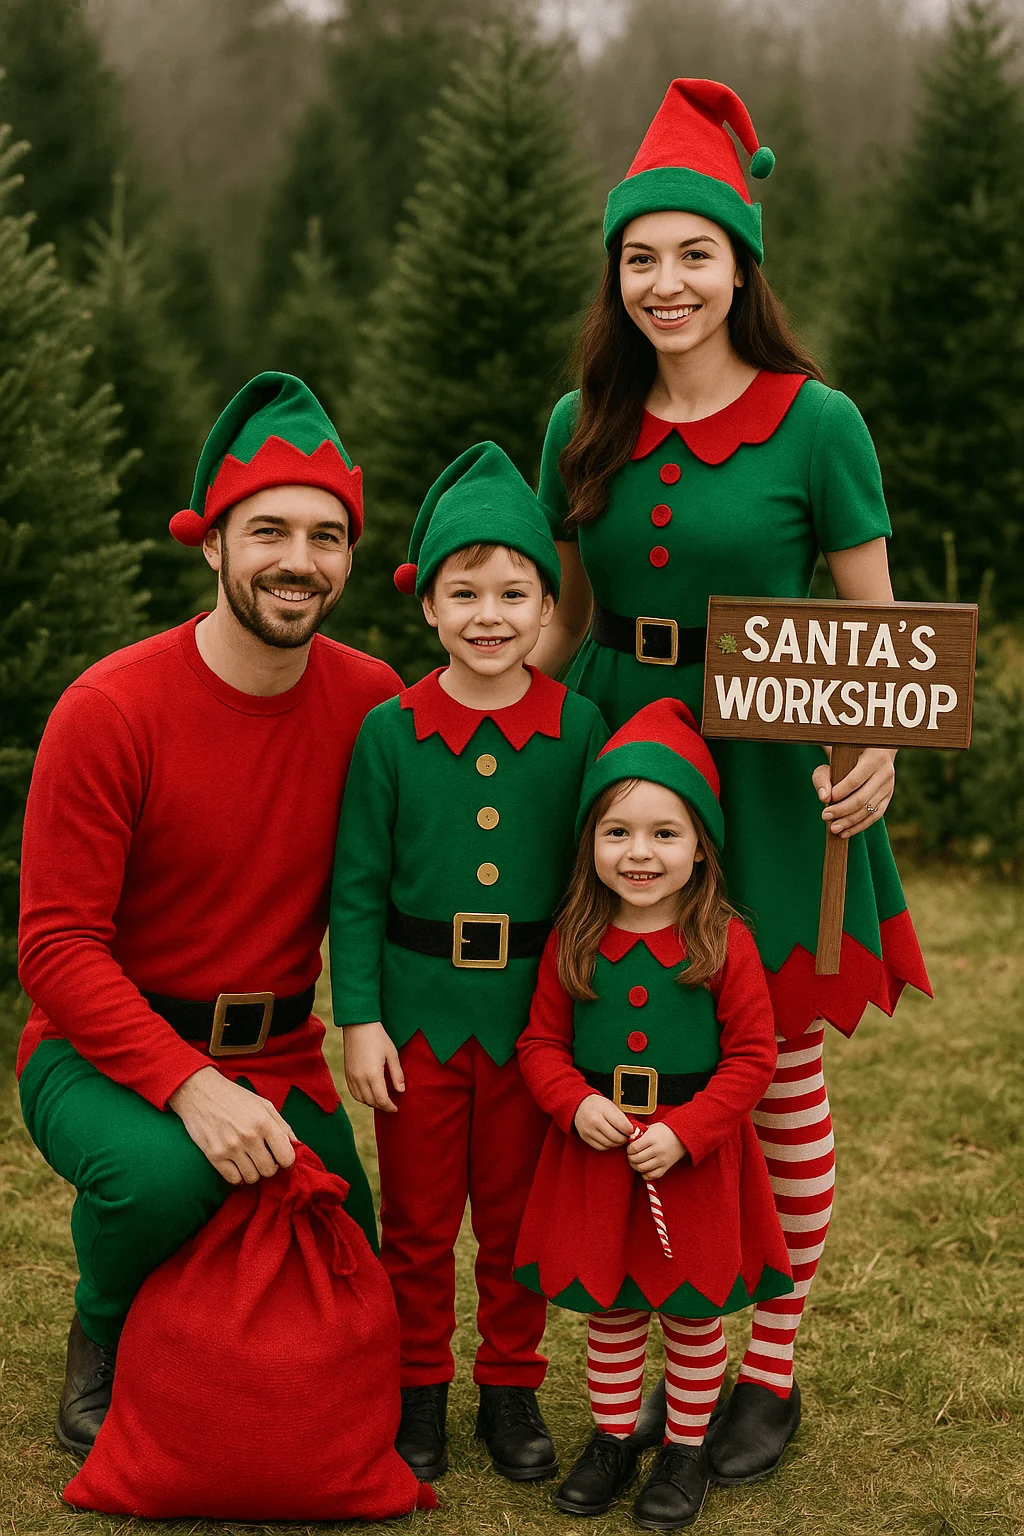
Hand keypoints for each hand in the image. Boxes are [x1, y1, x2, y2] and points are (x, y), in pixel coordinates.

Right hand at [168, 1066, 296, 1184]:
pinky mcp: (214, 1155)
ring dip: (253, 1172)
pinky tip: (236, 1165)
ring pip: (252, 1177)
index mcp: (264, 1122)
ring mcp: (230, 1148)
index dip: (287, 1161)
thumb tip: (297, 1146)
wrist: (199, 1092)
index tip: (281, 1158)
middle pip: (269, 1170)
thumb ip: (282, 1125)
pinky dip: (237, 1176)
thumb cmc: (234, 1097)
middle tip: (262, 1157)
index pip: (286, 1156)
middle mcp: (249, 1137)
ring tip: (248, 1160)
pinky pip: (233, 1179)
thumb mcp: (263, 1105)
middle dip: (269, 1167)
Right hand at [343, 1021, 404, 1111]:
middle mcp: (360, 1078)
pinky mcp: (347, 1073)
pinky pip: (353, 1093)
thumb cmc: (378, 1038)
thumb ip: (397, 1074)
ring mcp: (351, 1076)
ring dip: (371, 1103)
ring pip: (361, 1099)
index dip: (389, 1107)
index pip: (381, 1100)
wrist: (358, 1025)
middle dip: (382, 1106)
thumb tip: (401, 1091)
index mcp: (373, 1074)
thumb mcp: (392, 1054)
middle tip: (391, 1105)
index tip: (396, 1108)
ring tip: (381, 1100)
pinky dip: (361, 1097)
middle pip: (371, 1102)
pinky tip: (369, 1094)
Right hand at [574, 1094, 632, 1148]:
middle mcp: (595, 1121)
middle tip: (626, 1136)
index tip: (631, 1130)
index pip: (622, 1125)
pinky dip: (608, 1145)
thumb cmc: (598, 1105)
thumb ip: (621, 1117)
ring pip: (609, 1144)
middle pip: (616, 1137)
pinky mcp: (585, 1137)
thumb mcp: (611, 1105)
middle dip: (624, 1138)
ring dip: (617, 1143)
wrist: (580, 1105)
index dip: (629, 1130)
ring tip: (618, 1138)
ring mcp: (589, 1130)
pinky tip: (609, 1140)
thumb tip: (631, 1131)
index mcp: (603, 1110)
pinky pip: (601, 1147)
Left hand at [627, 1122, 685, 1179]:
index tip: (630, 1148)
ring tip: (636, 1162)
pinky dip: (645, 1174)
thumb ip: (640, 1134)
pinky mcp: (666, 1167)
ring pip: (642, 1168)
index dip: (628, 1149)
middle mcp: (657, 1150)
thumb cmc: (665, 1130)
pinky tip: (644, 1169)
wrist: (683, 1136)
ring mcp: (662, 1160)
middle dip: (630, 1158)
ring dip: (636, 1166)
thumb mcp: (652, 1127)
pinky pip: (652, 1175)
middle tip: (631, 1155)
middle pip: (636, 1159)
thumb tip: (629, 1140)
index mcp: (652, 1139)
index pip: (633, 1148)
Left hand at [812, 747, 895, 837]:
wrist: (869, 752)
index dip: (841, 793)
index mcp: (873, 758)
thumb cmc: (844, 757)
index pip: (855, 780)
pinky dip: (860, 826)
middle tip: (825, 817)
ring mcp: (889, 786)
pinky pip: (875, 816)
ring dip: (850, 822)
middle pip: (863, 798)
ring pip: (870, 810)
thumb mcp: (830, 761)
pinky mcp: (888, 797)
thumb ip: (823, 778)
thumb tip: (824, 798)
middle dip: (842, 810)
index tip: (825, 802)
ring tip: (834, 829)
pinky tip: (845, 832)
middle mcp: (885, 772)